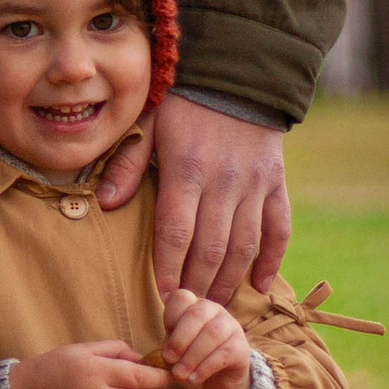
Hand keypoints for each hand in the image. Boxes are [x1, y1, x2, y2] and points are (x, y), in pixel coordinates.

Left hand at [96, 99, 289, 302]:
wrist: (239, 77)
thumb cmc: (184, 104)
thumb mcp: (149, 125)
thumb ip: (128, 164)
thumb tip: (109, 203)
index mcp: (186, 169)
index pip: (175, 232)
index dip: (168, 268)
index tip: (162, 295)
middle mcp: (223, 182)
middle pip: (210, 248)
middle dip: (197, 285)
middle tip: (187, 311)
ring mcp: (253, 185)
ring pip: (244, 246)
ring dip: (229, 281)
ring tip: (214, 305)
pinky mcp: (276, 183)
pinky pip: (279, 229)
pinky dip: (272, 260)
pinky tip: (260, 285)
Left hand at [161, 288, 251, 388]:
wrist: (216, 382)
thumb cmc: (190, 360)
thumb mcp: (174, 351)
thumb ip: (168, 346)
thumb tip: (163, 355)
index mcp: (193, 305)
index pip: (181, 298)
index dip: (170, 317)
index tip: (163, 340)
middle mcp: (213, 310)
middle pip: (197, 313)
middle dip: (179, 338)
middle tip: (169, 359)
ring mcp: (230, 326)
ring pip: (212, 333)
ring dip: (192, 355)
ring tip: (180, 373)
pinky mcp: (241, 346)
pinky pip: (224, 352)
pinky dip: (205, 367)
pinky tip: (194, 378)